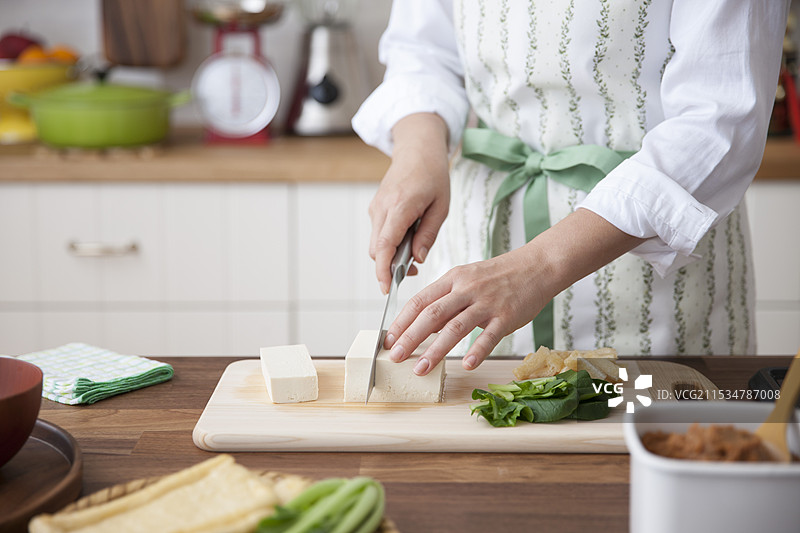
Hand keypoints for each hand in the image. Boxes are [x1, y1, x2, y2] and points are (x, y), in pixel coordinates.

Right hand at [369, 113, 449, 293]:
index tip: (386, 287)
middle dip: (390, 266)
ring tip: (414, 251)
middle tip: (413, 270)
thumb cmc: (433, 175)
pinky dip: (390, 243)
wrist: (416, 149)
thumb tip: (417, 259)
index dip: (384, 270)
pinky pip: (379, 233)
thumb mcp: (440, 207)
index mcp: (400, 206)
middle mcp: (382, 208)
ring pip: (377, 243)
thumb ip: (428, 235)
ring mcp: (376, 208)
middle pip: (378, 250)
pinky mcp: (376, 208)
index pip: (386, 245)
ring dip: (391, 255)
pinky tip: (407, 237)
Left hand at [384, 208, 646, 374]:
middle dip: (410, 337)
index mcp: (453, 278)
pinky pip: (489, 336)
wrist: (537, 265)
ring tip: (420, 368)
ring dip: (435, 350)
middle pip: (431, 314)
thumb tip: (423, 324)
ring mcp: (487, 302)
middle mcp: (466, 289)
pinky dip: (477, 351)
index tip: (389, 339)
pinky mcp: (507, 315)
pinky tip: (467, 365)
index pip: (420, 300)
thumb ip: (447, 299)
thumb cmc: (499, 276)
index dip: (402, 321)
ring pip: (455, 327)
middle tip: (394, 357)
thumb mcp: (468, 278)